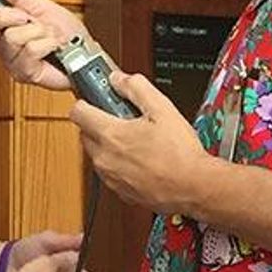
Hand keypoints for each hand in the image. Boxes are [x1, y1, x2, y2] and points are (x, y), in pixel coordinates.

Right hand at [0, 0, 87, 91]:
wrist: (87, 52)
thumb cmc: (66, 32)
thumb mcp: (41, 5)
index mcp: (3, 25)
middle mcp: (2, 43)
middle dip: (2, 15)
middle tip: (23, 15)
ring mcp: (12, 60)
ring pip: (11, 37)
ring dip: (37, 30)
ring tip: (49, 34)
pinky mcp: (25, 73)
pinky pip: (30, 50)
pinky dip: (47, 43)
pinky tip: (54, 46)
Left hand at [71, 71, 205, 211]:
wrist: (194, 187)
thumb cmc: (180, 154)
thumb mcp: (162, 108)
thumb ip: (136, 88)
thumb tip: (119, 79)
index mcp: (110, 135)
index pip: (78, 112)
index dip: (86, 101)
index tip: (97, 98)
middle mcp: (104, 158)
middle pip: (85, 133)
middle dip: (98, 122)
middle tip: (121, 117)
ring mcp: (110, 177)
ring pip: (96, 154)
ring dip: (108, 144)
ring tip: (135, 139)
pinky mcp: (120, 191)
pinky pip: (109, 172)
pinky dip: (118, 163)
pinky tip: (140, 158)